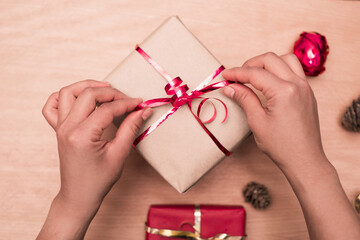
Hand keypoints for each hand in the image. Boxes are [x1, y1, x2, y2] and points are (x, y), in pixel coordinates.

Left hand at [38, 80, 151, 239]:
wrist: (79, 195)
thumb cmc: (99, 179)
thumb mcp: (119, 154)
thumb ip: (131, 128)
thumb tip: (143, 110)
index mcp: (82, 135)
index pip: (107, 108)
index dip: (126, 103)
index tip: (140, 103)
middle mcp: (67, 128)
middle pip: (87, 94)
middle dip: (110, 92)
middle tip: (127, 99)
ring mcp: (60, 127)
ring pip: (68, 93)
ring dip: (87, 86)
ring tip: (105, 89)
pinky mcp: (58, 129)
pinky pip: (52, 106)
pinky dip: (64, 97)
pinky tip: (79, 98)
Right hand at [222, 52, 326, 172]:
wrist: (304, 160)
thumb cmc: (281, 146)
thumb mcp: (257, 122)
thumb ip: (244, 99)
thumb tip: (230, 87)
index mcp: (283, 91)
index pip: (254, 73)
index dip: (236, 73)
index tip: (224, 76)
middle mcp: (297, 84)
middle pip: (270, 59)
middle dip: (250, 64)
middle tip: (237, 77)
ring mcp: (305, 87)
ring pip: (286, 59)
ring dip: (268, 63)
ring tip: (255, 76)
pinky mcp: (308, 93)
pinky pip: (294, 70)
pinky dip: (280, 69)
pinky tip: (270, 82)